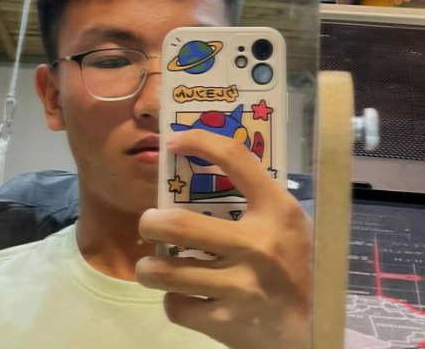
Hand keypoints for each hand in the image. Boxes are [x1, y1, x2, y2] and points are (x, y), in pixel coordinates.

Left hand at [136, 129, 312, 348]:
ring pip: (167, 272)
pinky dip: (173, 300)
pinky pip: (177, 306)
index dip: (199, 142)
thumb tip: (208, 168)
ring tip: (150, 267)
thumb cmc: (301, 263)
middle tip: (149, 223)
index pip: (235, 160)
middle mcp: (256, 245)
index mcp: (276, 210)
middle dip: (150, 222)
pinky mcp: (227, 322)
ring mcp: (240, 286)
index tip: (174, 141)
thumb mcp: (289, 221)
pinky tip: (183, 296)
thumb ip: (257, 198)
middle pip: (179, 225)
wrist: (319, 325)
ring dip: (149, 268)